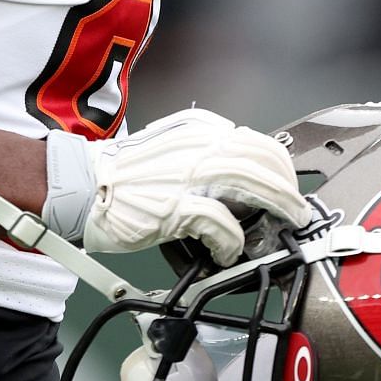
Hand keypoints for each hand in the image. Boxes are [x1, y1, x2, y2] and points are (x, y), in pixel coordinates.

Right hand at [44, 109, 306, 265]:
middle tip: (296, 209)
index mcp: (197, 129)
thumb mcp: (169, 150)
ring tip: (286, 225)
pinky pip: (222, 225)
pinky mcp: (177, 207)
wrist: (83, 187)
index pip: (253, 141)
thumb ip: (202, 158)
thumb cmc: (122, 175)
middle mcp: (198, 145)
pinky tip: (229, 252)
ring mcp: (189, 175)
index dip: (278, 165)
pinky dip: (232, 241)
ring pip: (253, 183)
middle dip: (288, 186)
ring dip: (278, 206)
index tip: (286, 183)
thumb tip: (236, 184)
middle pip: (262, 159)